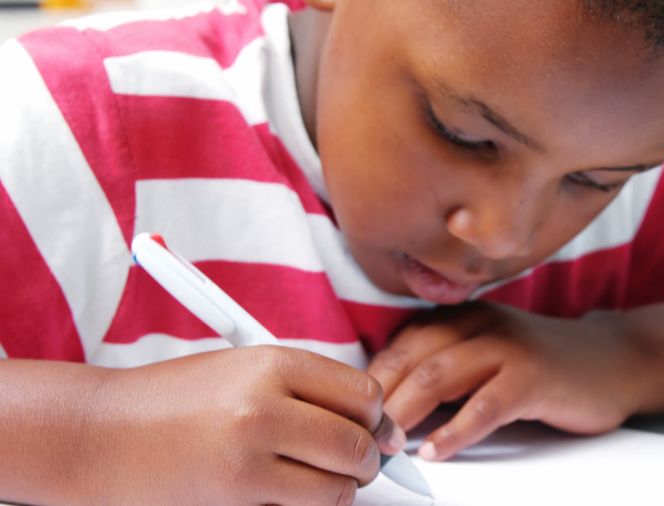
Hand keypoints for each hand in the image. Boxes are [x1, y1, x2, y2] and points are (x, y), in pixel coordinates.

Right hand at [88, 346, 404, 504]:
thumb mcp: (241, 369)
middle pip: (357, 443)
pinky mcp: (236, 498)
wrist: (97, 434)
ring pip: (337, 487)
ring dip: (339, 489)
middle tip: (359, 463)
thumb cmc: (169, 400)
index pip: (363, 393)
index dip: (376, 416)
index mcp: (272, 363)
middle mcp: (265, 406)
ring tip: (321, 480)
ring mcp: (249, 458)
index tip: (376, 428)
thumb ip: (304, 387)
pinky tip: (289, 494)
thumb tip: (372, 417)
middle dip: (367, 459)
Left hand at [367, 303, 651, 460]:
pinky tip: (435, 452)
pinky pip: (484, 405)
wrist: (616, 360)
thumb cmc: (544, 366)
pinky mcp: (534, 377)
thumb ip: (446, 367)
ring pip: (438, 376)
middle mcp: (481, 324)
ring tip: (385, 447)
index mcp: (464, 318)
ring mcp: (508, 347)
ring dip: (405, 414)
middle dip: (378, 401)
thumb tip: (388, 406)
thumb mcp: (489, 354)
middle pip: (411, 358)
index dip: (370, 381)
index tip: (350, 416)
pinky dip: (454, 432)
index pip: (400, 344)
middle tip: (358, 438)